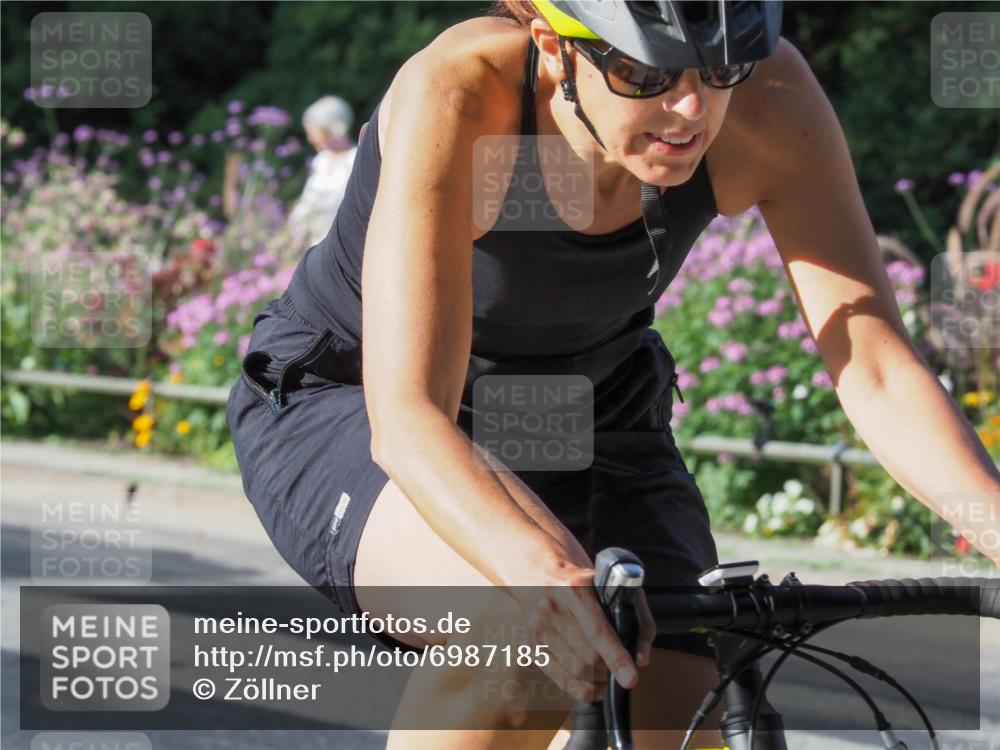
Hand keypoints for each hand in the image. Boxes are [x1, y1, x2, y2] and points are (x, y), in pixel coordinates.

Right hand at [509, 553, 655, 702]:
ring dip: (597, 681)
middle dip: (608, 670)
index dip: (616, 658)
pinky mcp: (531, 642)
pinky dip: (579, 689)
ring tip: (608, 678)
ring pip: (573, 669)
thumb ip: (636, 615)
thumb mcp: (611, 584)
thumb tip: (641, 658)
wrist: (535, 569)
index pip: (597, 631)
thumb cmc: (581, 580)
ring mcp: (538, 626)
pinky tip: (593, 688)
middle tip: (621, 672)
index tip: (630, 678)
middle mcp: (553, 606)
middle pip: (587, 656)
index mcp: (575, 588)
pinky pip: (557, 676)